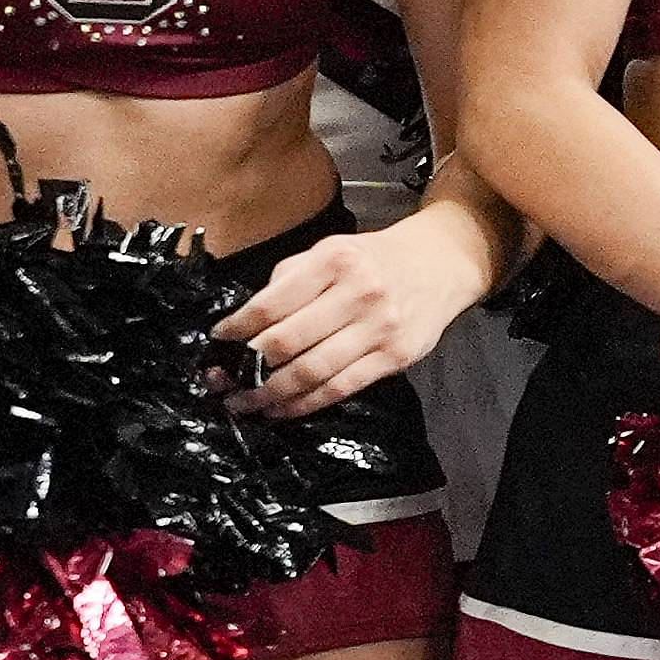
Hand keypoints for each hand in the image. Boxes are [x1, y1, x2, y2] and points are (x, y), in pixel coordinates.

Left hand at [219, 214, 492, 414]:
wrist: (441, 263)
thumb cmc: (375, 259)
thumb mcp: (331, 250)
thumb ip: (291, 279)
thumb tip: (248, 322)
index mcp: (333, 261)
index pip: (271, 303)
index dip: (237, 328)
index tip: (218, 341)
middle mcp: (357, 293)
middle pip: (287, 342)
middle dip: (247, 368)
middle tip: (223, 383)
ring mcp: (379, 328)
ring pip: (312, 372)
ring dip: (271, 394)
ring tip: (247, 404)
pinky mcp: (395, 357)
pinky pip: (341, 388)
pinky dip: (306, 404)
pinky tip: (283, 409)